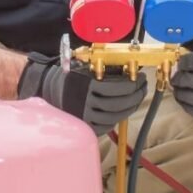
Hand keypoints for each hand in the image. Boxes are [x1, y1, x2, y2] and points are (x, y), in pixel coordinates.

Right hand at [18, 53, 146, 135]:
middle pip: (118, 103)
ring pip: (114, 116)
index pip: (117, 88)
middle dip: (135, 96)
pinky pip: (105, 126)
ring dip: (129, 108)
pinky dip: (117, 118)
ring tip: (136, 98)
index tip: (142, 78)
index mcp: (86, 85)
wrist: (48, 89)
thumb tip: (127, 66)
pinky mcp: (84, 126)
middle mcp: (85, 102)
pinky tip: (123, 110)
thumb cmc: (71, 75)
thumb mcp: (85, 66)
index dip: (133, 84)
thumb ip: (103, 68)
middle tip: (143, 88)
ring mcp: (84, 117)